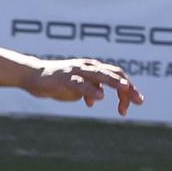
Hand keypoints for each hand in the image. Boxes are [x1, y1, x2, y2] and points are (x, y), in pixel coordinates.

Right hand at [22, 58, 144, 115]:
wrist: (32, 75)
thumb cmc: (55, 81)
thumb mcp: (76, 88)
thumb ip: (89, 91)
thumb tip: (98, 98)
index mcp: (94, 69)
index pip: (118, 75)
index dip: (129, 88)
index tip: (136, 103)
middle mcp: (89, 66)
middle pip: (114, 74)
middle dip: (128, 87)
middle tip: (139, 101)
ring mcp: (76, 71)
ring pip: (100, 74)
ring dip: (114, 82)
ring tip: (125, 89)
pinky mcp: (64, 78)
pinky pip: (79, 83)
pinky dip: (90, 90)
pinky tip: (98, 98)